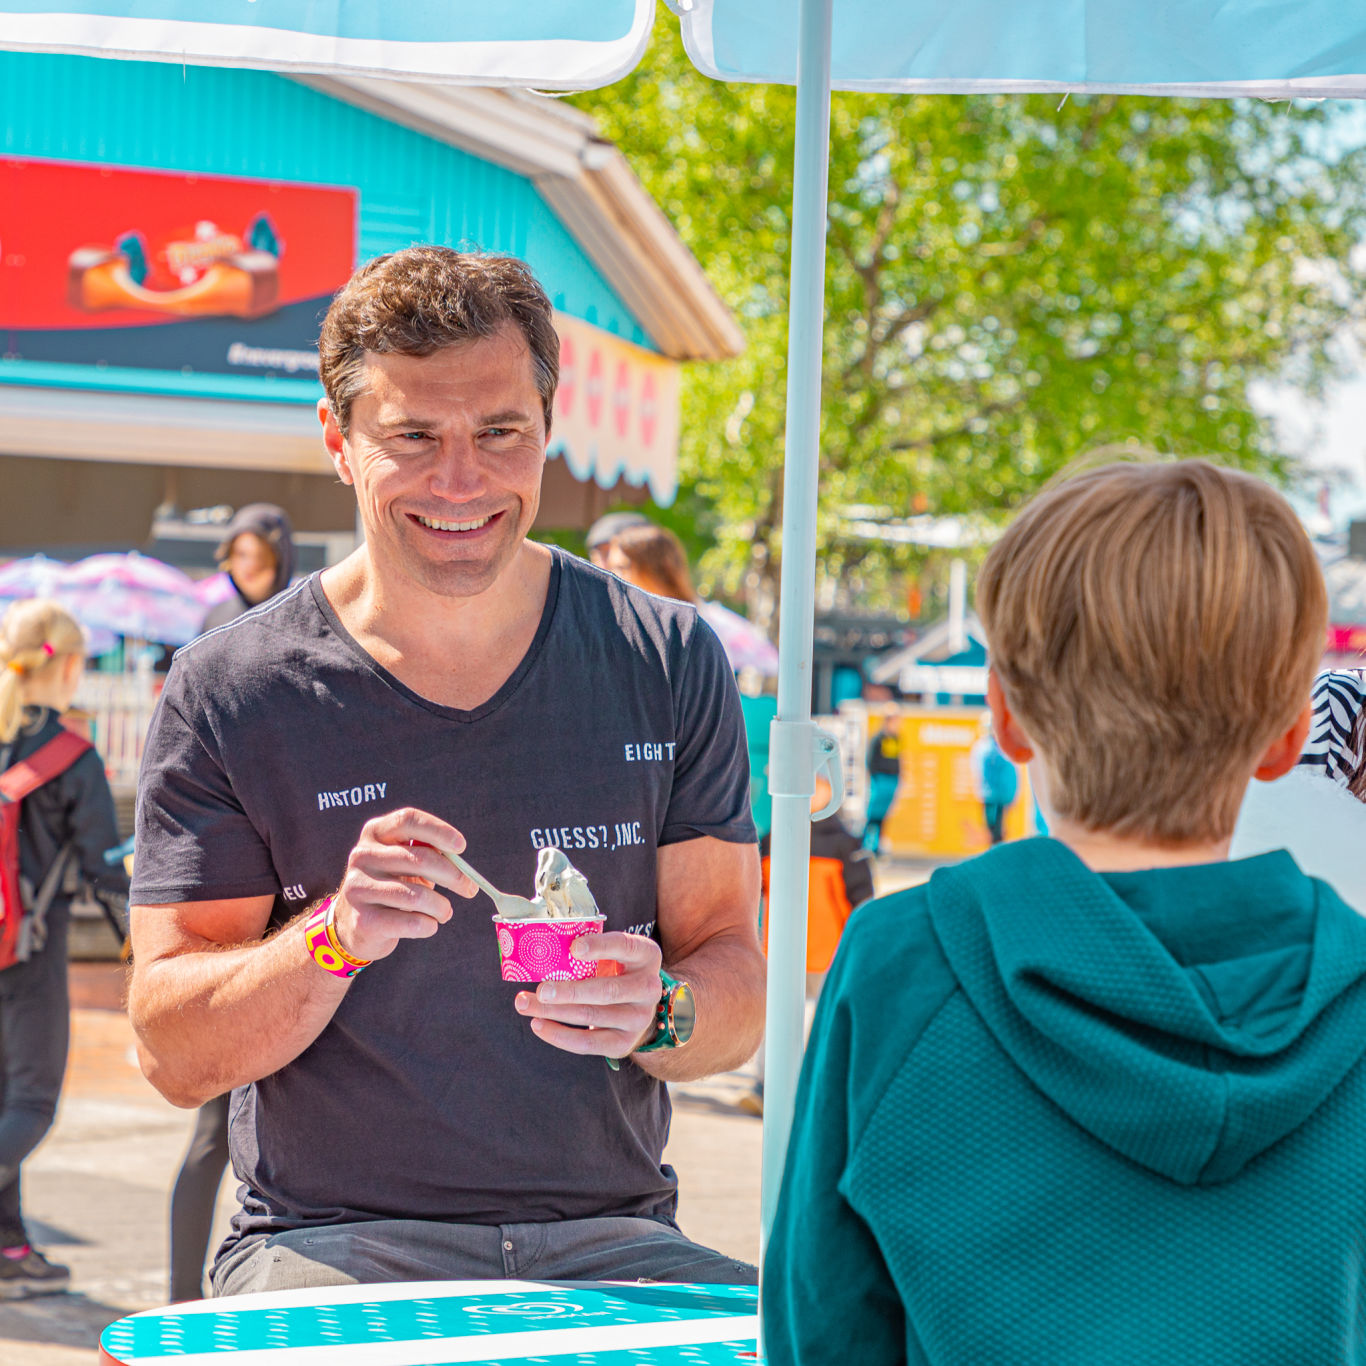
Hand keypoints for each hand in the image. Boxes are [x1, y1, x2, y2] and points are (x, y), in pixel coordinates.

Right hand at [328, 809, 477, 962]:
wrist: (355, 925)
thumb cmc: (392, 885)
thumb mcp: (405, 862)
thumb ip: (429, 851)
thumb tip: (458, 857)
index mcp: (375, 833)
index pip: (408, 820)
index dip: (438, 830)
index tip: (461, 846)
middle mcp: (362, 856)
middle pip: (420, 858)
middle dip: (454, 876)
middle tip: (469, 889)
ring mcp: (359, 888)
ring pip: (418, 896)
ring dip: (441, 907)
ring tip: (444, 912)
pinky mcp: (363, 920)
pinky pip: (411, 922)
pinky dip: (429, 925)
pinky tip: (428, 924)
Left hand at [514, 932, 661, 1059]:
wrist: (635, 1005)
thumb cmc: (614, 969)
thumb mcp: (610, 952)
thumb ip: (588, 949)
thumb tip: (545, 949)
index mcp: (646, 956)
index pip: (624, 946)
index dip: (600, 947)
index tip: (573, 948)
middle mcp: (649, 988)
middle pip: (608, 991)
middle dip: (570, 991)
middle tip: (541, 990)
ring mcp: (639, 1019)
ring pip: (592, 1017)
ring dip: (554, 1011)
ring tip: (525, 1004)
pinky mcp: (624, 1043)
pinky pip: (587, 1043)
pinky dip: (559, 1035)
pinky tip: (538, 1024)